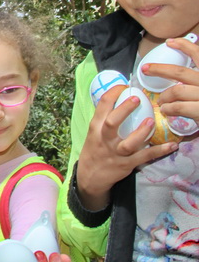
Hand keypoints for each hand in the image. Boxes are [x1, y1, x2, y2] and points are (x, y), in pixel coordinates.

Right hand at [76, 84, 177, 209]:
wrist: (90, 176)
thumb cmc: (95, 149)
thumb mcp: (93, 132)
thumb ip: (104, 118)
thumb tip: (120, 98)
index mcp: (95, 127)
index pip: (102, 106)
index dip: (113, 93)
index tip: (124, 85)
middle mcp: (104, 139)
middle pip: (112, 123)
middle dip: (124, 110)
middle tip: (137, 99)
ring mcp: (115, 153)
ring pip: (128, 143)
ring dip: (140, 133)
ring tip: (151, 122)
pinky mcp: (126, 164)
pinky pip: (143, 157)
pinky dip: (158, 151)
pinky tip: (171, 145)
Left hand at [143, 37, 198, 122]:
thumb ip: (196, 80)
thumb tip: (180, 74)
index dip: (185, 46)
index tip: (170, 42)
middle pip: (180, 72)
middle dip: (159, 69)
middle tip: (145, 68)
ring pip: (177, 90)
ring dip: (165, 96)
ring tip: (161, 102)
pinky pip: (179, 107)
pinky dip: (169, 108)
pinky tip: (166, 110)